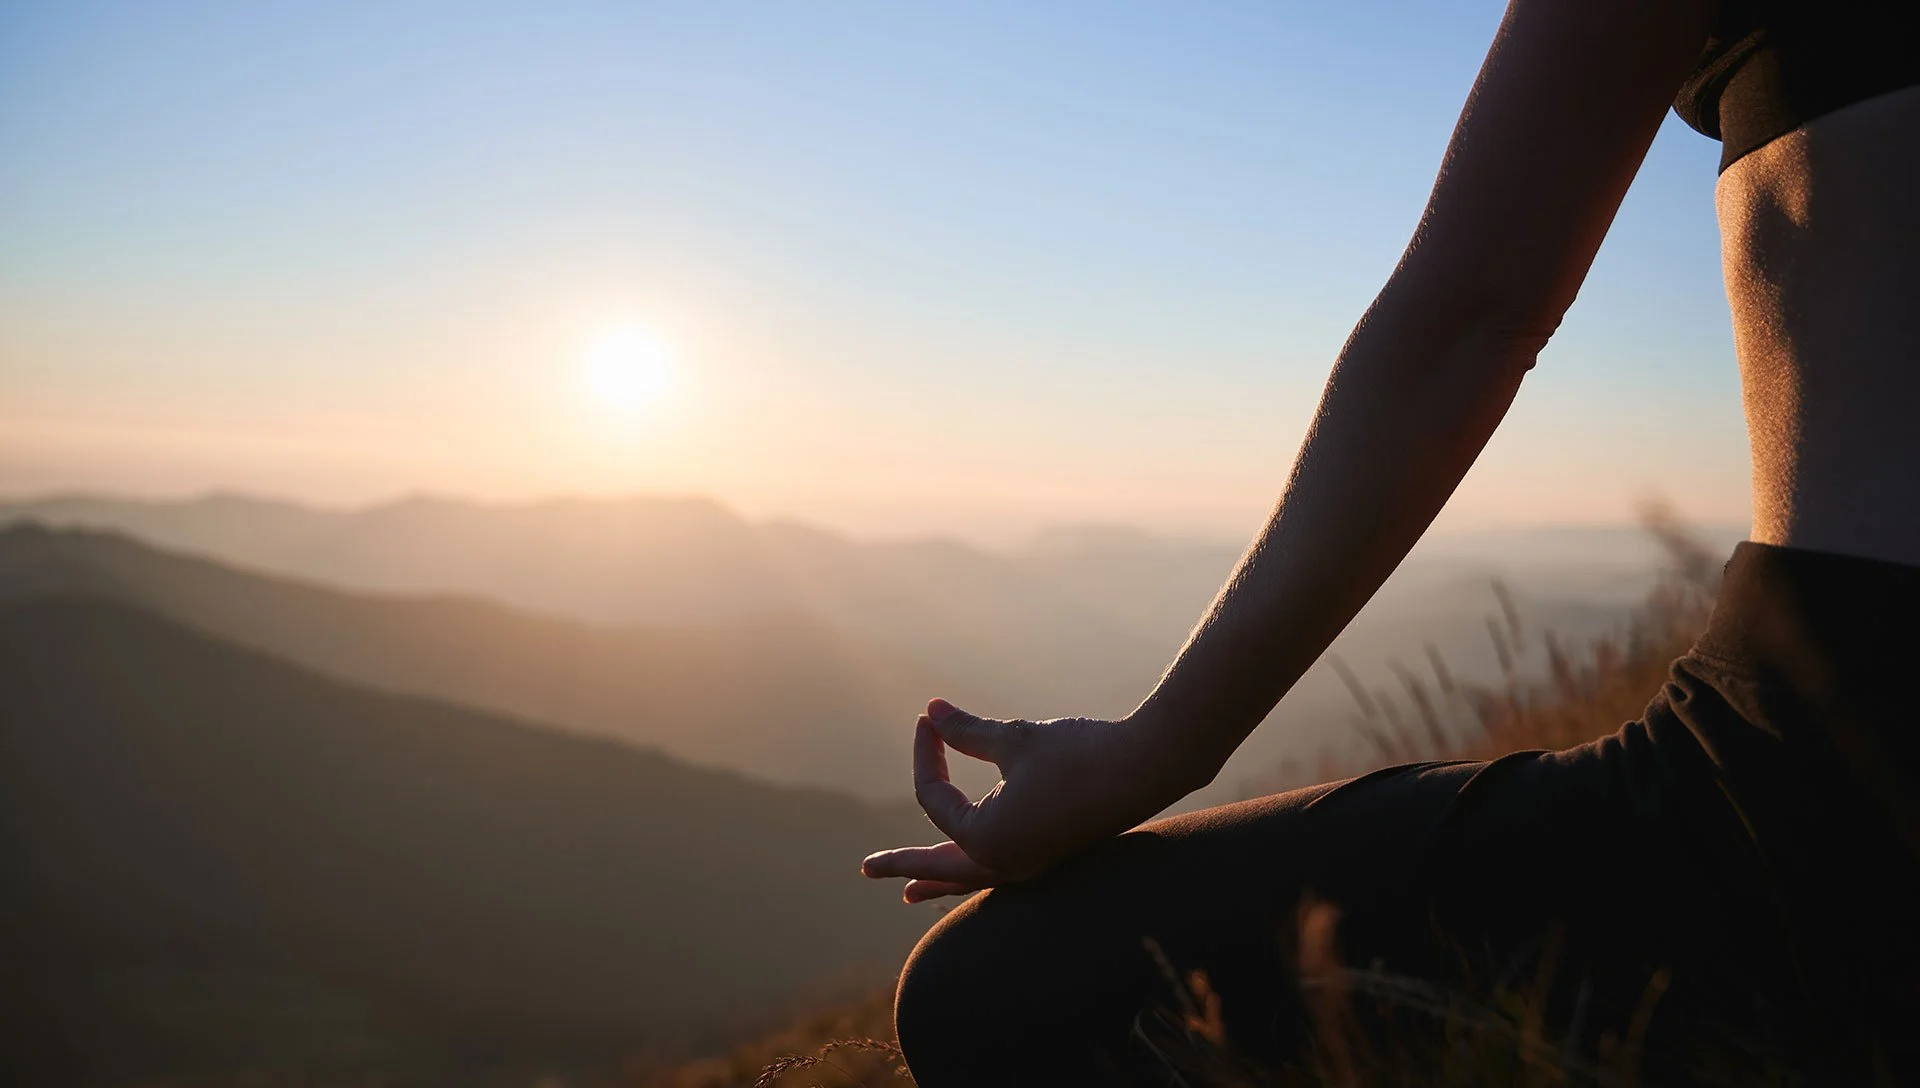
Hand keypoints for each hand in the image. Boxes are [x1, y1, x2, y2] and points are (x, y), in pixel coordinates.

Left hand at [860, 699, 1197, 902]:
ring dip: (938, 878)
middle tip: (867, 869)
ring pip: (970, 877)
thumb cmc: (1079, 752)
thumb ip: (966, 731)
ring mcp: (1029, 865)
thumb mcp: (1014, 739)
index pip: (935, 799)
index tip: (929, 717)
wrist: (1148, 767)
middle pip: (939, 866)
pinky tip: (969, 868)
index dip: (927, 753)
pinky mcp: (1050, 856)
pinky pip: (998, 872)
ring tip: (908, 892)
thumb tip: (932, 710)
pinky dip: (975, 870)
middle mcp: (1004, 863)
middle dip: (903, 864)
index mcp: (986, 839)